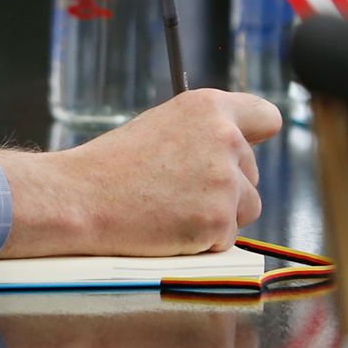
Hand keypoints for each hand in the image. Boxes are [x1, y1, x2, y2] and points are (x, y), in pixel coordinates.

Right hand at [0, 89, 280, 257]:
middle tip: (176, 188)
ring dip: (218, 214)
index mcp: (208, 106)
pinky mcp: (219, 221)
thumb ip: (204, 133)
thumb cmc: (113, 165)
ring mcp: (225, 182)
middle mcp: (225, 138)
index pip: (266, 117)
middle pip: (252, 172)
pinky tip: (169, 227)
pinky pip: (226, 238)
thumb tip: (237, 153)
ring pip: (246, 207)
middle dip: (226, 186)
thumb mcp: (162, 126)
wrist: (81, 198)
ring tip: (171, 208)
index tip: (240, 151)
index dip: (255, 137)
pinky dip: (203, 240)